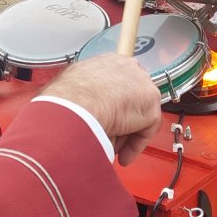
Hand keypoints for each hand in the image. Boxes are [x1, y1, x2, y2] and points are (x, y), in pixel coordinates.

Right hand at [45, 53, 163, 165]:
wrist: (76, 103)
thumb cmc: (66, 97)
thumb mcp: (72, 87)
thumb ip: (85, 92)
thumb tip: (80, 105)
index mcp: (108, 61)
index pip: (118, 82)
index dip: (113, 104)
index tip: (107, 118)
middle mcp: (128, 68)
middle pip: (132, 98)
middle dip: (123, 120)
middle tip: (111, 136)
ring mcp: (142, 84)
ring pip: (138, 115)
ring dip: (126, 134)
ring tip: (112, 148)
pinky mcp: (150, 104)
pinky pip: (146, 130)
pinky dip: (134, 145)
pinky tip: (123, 155)